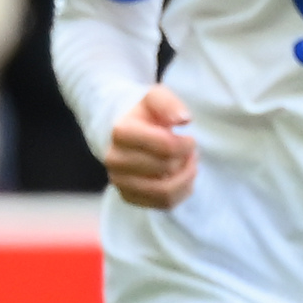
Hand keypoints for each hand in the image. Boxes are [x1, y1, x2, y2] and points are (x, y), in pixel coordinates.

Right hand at [103, 84, 197, 209]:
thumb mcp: (155, 98)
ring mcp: (119, 181)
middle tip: (188, 151)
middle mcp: (114, 159)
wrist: (125, 131)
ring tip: (187, 166)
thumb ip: (168, 103)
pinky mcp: (127, 197)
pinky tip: (180, 178)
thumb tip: (184, 119)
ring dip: (185, 178)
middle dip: (186, 159)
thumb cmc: (145, 114)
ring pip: (165, 191)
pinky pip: (163, 204)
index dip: (187, 143)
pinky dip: (180, 192)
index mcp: (121, 132)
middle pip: (167, 168)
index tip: (188, 137)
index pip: (166, 147)